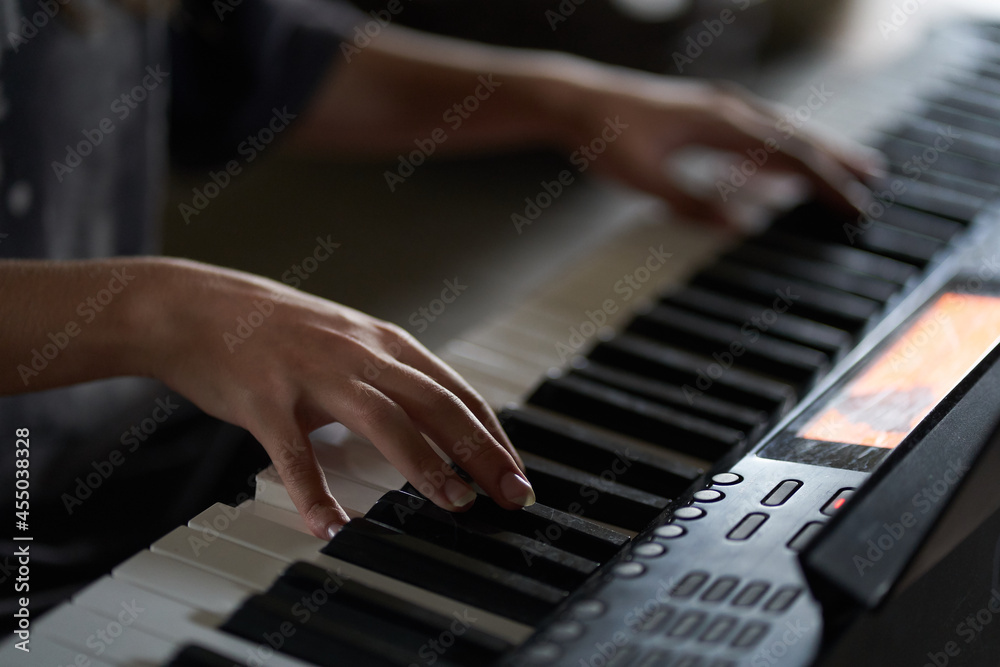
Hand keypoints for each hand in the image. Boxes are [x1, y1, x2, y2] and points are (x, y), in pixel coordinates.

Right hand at [138, 259, 532, 538]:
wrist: (195, 308)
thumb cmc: (275, 330)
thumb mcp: (348, 340)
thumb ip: (391, 376)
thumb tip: (437, 421)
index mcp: (383, 343)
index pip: (456, 391)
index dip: (492, 435)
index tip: (515, 472)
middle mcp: (358, 354)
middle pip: (437, 405)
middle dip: (481, 453)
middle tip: (511, 495)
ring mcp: (313, 374)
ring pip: (385, 421)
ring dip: (425, 466)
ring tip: (453, 504)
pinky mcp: (265, 399)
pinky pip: (294, 455)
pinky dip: (315, 495)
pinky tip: (331, 528)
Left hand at [548, 70, 882, 225]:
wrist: (577, 103)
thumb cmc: (606, 137)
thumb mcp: (644, 177)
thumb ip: (691, 202)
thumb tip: (740, 226)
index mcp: (721, 122)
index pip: (789, 153)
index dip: (826, 180)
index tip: (853, 204)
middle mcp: (727, 109)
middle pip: (796, 135)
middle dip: (835, 159)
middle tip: (873, 179)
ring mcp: (716, 110)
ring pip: (778, 131)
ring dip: (811, 151)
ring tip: (842, 169)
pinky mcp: (702, 116)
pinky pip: (752, 135)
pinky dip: (775, 153)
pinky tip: (778, 172)